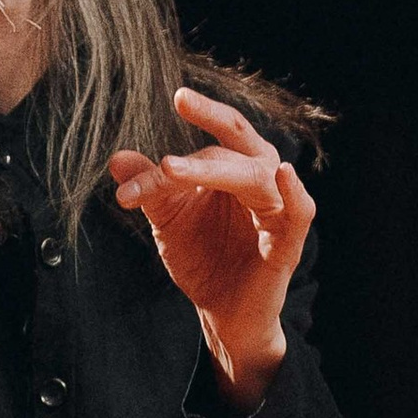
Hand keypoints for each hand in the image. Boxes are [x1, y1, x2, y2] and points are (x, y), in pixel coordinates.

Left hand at [107, 90, 313, 413]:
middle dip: (212, 121)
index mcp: (236, 169)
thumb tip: (117, 159)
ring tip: (174, 169)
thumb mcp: (169, 219)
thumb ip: (151, 190)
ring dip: (217, 169)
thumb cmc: (205, 258)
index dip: (195, 123)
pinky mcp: (288, 242)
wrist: (222, 312)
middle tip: (180, 104)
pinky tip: (282, 173)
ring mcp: (278, 210)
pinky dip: (294, 191)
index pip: (216, 137)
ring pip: (256, 175)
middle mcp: (261, 180)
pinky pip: (300, 210)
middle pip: (240, 143)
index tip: (158, 129)